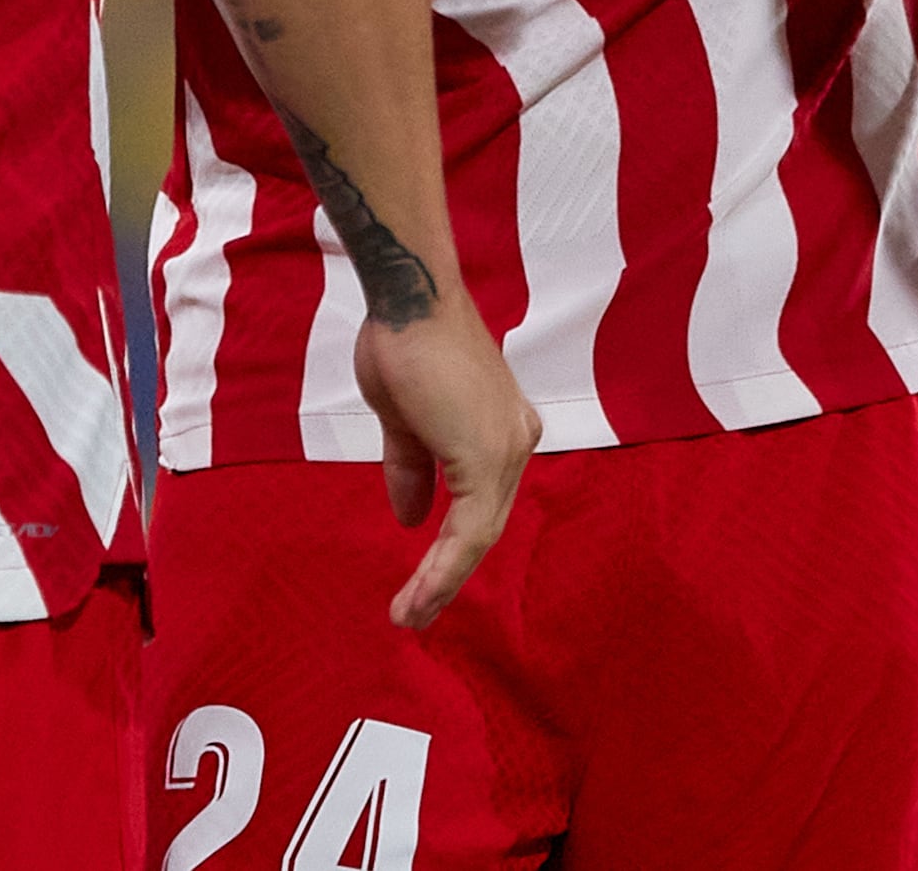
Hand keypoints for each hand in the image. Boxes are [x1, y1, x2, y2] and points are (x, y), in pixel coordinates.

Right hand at [347, 293, 539, 626]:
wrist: (409, 301)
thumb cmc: (404, 344)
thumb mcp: (403, 420)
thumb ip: (413, 468)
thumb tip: (411, 518)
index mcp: (499, 430)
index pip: (481, 503)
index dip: (452, 548)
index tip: (423, 584)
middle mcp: (514, 440)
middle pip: (485, 526)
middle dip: (448, 575)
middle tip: (414, 614)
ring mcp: (505, 448)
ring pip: (478, 535)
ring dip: (442, 581)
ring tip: (409, 616)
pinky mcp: (488, 457)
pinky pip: (468, 528)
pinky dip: (443, 566)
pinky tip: (420, 594)